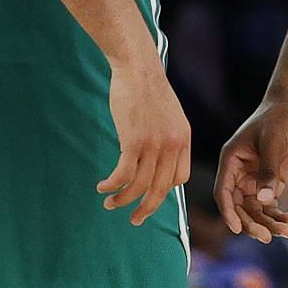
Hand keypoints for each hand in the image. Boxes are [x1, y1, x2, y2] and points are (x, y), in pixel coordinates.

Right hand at [98, 55, 190, 225]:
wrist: (138, 68)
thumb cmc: (148, 89)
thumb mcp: (168, 115)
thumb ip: (166, 136)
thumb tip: (154, 157)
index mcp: (184, 139)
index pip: (180, 177)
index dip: (164, 189)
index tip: (149, 194)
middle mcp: (173, 145)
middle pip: (161, 189)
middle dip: (146, 208)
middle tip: (134, 220)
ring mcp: (154, 145)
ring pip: (139, 186)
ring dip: (123, 200)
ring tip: (110, 204)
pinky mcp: (134, 141)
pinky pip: (123, 175)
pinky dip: (112, 185)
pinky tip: (103, 187)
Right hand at [216, 99, 287, 241]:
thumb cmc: (278, 119)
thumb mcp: (272, 143)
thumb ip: (269, 171)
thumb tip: (265, 201)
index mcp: (231, 161)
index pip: (224, 193)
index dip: (228, 213)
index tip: (236, 230)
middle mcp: (240, 173)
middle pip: (240, 207)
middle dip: (252, 223)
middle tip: (267, 237)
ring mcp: (255, 179)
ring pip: (256, 209)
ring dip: (269, 222)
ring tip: (287, 231)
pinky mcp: (271, 182)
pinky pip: (271, 204)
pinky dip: (279, 214)